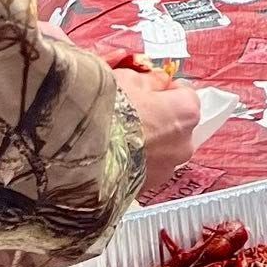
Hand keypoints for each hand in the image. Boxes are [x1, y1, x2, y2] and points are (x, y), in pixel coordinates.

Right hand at [113, 68, 201, 182]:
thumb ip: (151, 80)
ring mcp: (166, 169)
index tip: (148, 88)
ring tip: (118, 133)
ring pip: (161, 148)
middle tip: (131, 110)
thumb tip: (157, 81)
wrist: (80, 150)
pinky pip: (146, 168)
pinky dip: (135, 160)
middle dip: (158, 117)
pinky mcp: (146, 187)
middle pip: (175, 124)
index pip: (185, 93)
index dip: (164, 89)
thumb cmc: (107, 112)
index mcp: (186, 112)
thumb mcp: (129, 79)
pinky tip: (114, 151)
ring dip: (147, 141)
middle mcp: (183, 144)